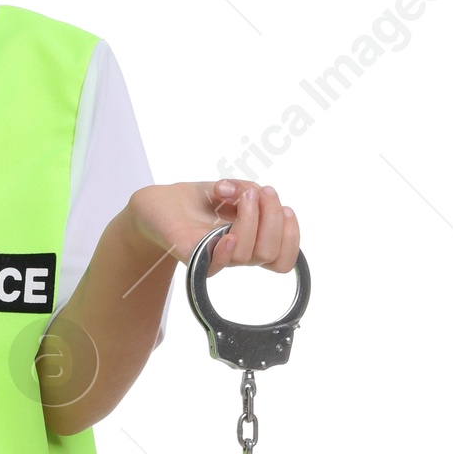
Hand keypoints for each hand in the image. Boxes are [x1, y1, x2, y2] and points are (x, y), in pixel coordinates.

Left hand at [125, 178, 299, 275]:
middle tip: (260, 193)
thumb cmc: (199, 199)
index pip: (283, 257)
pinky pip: (216, 265)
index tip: (286, 208)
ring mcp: (216, 258)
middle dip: (272, 219)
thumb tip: (253, 195)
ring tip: (243, 195)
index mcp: (252, 242)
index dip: (292, 237)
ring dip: (252, 221)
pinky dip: (227, 250)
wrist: (161, 203)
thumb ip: (250, 191)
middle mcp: (237, 254)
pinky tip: (227, 233)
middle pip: (270, 253)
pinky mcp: (194, 258)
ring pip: (248, 256)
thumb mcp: (233, 187)